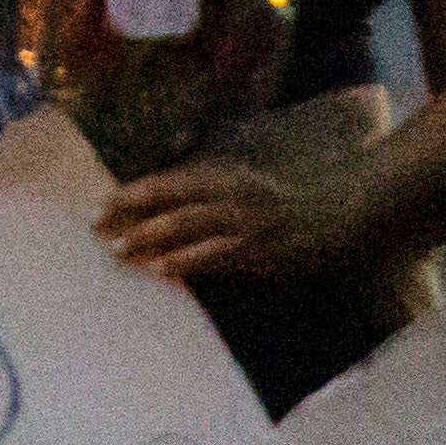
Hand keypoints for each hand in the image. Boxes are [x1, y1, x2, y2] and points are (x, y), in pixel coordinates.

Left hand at [99, 155, 344, 288]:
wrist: (351, 203)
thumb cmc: (302, 193)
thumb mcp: (255, 179)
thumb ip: (218, 185)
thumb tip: (179, 196)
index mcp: (228, 175)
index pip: (170, 182)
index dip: (133, 194)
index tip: (99, 204)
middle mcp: (233, 194)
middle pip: (171, 204)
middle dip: (131, 218)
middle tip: (93, 230)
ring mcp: (248, 222)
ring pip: (189, 228)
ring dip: (151, 240)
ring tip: (117, 252)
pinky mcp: (264, 250)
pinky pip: (218, 255)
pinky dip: (188, 261)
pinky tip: (164, 269)